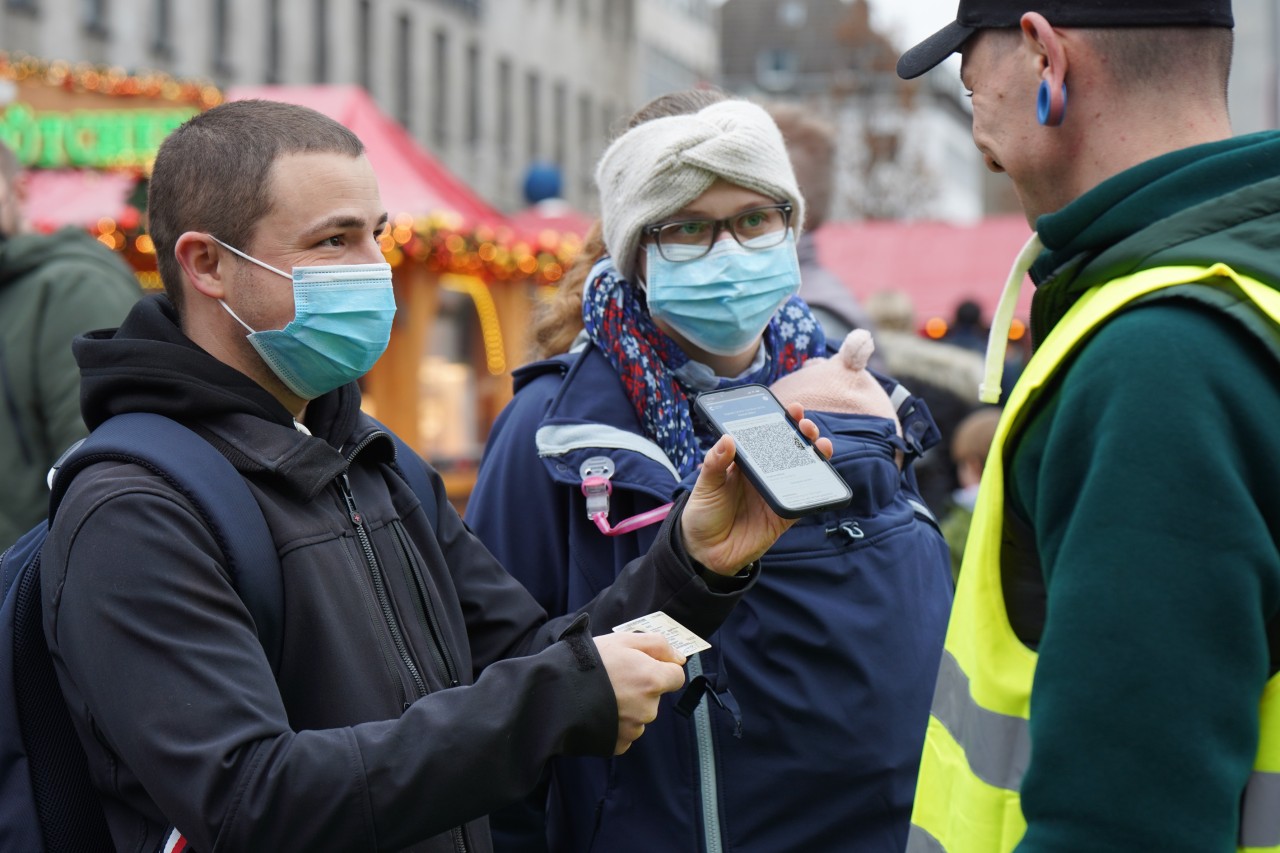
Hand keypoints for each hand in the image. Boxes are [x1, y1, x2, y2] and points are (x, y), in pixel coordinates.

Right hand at [593, 632, 686, 754]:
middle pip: (655, 696)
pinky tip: (598, 711)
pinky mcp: (618, 745)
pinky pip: (624, 732)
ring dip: (627, 706)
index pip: (676, 677)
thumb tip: (680, 659)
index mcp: (653, 680)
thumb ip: (658, 645)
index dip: (661, 668)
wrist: (553, 694)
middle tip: (613, 677)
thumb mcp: (623, 640)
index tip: (641, 665)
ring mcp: (633, 730)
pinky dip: (615, 723)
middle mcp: (648, 709)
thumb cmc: (588, 662)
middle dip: (640, 687)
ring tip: (601, 695)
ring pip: (639, 715)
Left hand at [681, 403, 831, 575]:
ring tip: (820, 445)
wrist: (704, 553)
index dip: (780, 422)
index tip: (791, 408)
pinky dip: (815, 489)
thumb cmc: (702, 514)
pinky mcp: (783, 516)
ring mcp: (775, 494)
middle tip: (806, 426)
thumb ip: (715, 463)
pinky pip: (803, 501)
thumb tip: (728, 438)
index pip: (765, 437)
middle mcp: (763, 475)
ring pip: (801, 471)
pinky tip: (822, 475)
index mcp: (744, 463)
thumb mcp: (704, 486)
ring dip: (815, 456)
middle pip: (788, 450)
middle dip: (802, 435)